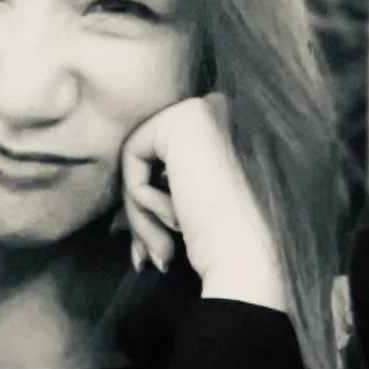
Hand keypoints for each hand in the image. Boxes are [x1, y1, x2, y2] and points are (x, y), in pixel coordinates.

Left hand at [119, 93, 287, 310]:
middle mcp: (221, 110)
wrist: (250, 259)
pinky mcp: (182, 121)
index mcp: (232, 129)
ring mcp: (203, 110)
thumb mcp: (196, 207)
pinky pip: (132, 156)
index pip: (168, 159)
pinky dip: (141, 199)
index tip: (161, 252)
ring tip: (164, 248)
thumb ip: (167, 191)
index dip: (158, 206)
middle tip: (154, 256)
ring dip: (142, 213)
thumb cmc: (230, 245)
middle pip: (151, 156)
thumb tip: (118, 220)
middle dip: (144, 212)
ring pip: (139, 157)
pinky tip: (177, 219)